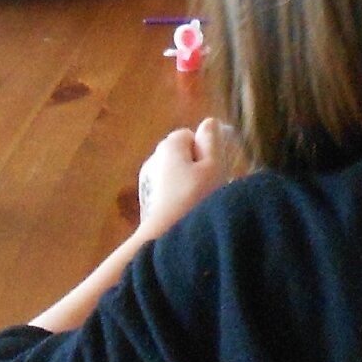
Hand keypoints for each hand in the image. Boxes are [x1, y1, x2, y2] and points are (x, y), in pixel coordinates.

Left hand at [134, 118, 231, 238]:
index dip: (205, 149)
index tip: (214, 168)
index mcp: (169, 145)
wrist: (166, 239)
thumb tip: (208, 122)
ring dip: (188, 183)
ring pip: (176, 174)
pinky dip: (178, 197)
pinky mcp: (147, 202)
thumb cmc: (195, 199)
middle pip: (182, 154)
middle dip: (197, 166)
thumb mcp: (213, 166)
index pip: (190, 135)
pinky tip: (187, 212)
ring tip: (200, 202)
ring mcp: (148, 181)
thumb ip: (212, 140)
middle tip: (211, 186)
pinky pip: (168, 191)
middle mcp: (154, 158)